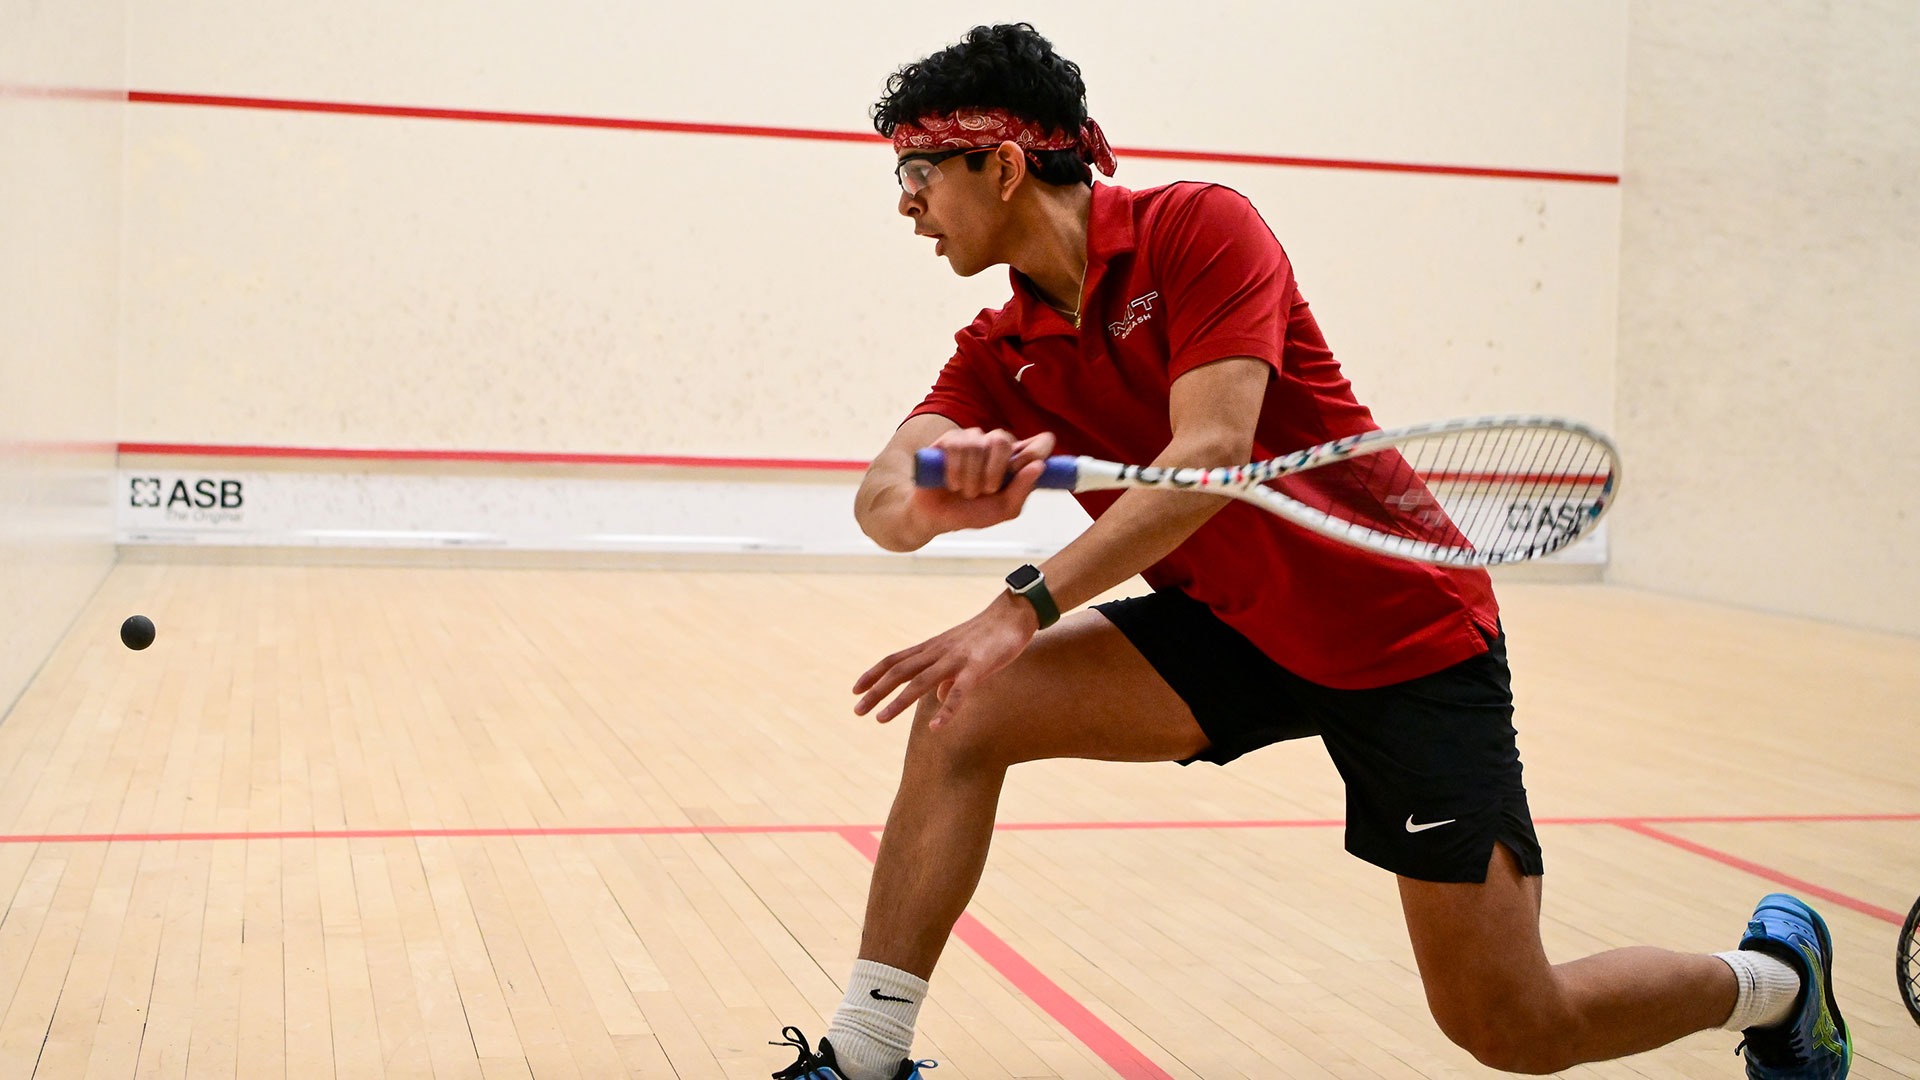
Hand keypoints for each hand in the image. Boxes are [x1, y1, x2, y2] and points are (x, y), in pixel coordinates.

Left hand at [852, 591, 1038, 726]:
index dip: (874, 674)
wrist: (1014, 614)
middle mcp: (938, 652)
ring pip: (920, 681)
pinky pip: (959, 691)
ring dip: (898, 702)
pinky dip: (946, 710)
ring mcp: (956, 658)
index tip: (855, 690)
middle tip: (856, 711)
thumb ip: (948, 676)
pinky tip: (935, 727)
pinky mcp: (977, 666)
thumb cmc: (989, 636)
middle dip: (876, 691)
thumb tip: (940, 696)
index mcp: (933, 648)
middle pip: (900, 671)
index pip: (895, 660)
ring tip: (880, 719)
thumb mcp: (962, 655)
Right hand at [908, 429, 1056, 532]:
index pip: (1042, 441)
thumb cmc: (973, 512)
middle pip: (1004, 440)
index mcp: (1017, 461)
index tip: (1023, 471)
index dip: (1036, 451)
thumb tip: (1039, 466)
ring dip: (972, 477)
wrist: (936, 518)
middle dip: (994, 471)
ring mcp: (973, 439)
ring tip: (966, 492)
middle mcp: (997, 446)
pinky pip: (957, 446)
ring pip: (978, 446)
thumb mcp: (1003, 510)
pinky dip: (955, 470)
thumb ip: (1022, 490)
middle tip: (987, 491)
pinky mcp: (950, 440)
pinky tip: (951, 484)